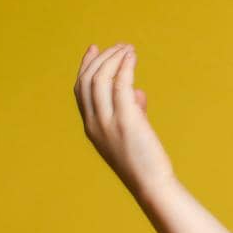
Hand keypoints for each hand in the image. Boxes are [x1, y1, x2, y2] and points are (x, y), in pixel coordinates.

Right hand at [74, 42, 173, 196]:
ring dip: (114, 59)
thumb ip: (132, 111)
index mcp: (91, 126)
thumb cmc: (145, 163)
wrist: (152, 185)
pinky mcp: (126, 120)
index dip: (85, 67)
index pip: (80, 90)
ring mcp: (107, 122)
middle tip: (119, 46)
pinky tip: (132, 57)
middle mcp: (94, 122)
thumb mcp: (131, 134)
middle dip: (102, 59)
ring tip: (128, 48)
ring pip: (102, 79)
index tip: (95, 49)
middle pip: (88, 80)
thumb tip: (137, 91)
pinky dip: (125, 67)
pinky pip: (121, 85)